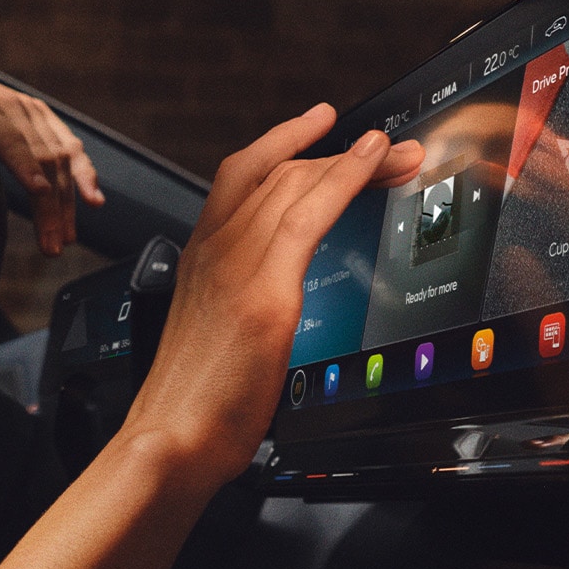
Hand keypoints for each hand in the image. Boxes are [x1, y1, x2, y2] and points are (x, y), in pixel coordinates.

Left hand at [0, 64, 103, 254]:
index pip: (7, 139)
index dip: (24, 165)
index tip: (39, 193)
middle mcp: (14, 108)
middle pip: (42, 157)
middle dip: (50, 205)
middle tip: (51, 247)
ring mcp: (34, 112)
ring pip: (62, 156)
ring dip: (69, 200)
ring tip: (66, 239)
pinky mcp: (46, 120)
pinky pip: (70, 148)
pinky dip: (84, 174)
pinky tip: (93, 202)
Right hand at [122, 105, 424, 482]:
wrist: (170, 438)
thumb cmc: (192, 403)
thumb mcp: (215, 340)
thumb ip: (239, 308)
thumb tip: (271, 310)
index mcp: (199, 259)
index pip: (244, 179)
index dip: (286, 145)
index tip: (322, 129)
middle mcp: (213, 249)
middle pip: (278, 173)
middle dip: (338, 153)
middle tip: (389, 150)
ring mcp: (234, 265)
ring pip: (296, 182)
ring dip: (357, 159)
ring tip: (399, 152)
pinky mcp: (261, 290)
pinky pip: (308, 213)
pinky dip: (346, 176)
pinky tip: (374, 160)